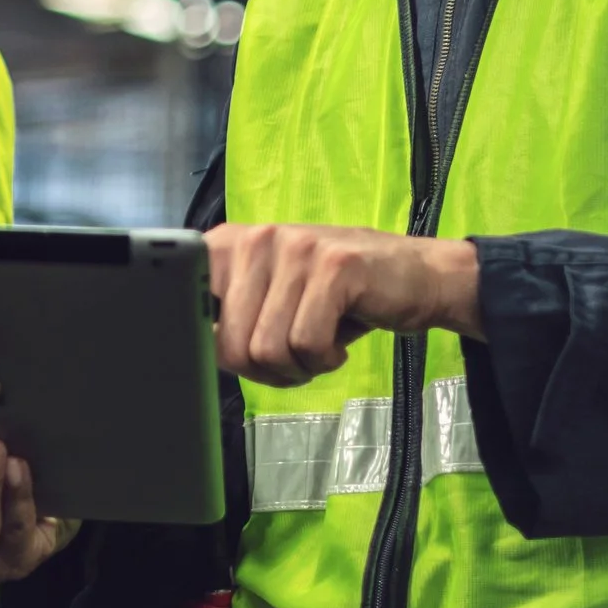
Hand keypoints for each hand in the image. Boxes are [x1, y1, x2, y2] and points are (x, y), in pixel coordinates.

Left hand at [205, 223, 479, 386]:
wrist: (419, 277)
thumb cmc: (339, 297)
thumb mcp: (275, 298)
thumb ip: (233, 316)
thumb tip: (192, 353)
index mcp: (232, 243)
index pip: (188, 301)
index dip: (206, 343)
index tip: (233, 353)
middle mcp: (258, 237)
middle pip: (230, 343)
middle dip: (263, 370)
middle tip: (294, 359)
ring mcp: (297, 248)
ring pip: (268, 348)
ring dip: (296, 368)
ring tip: (318, 349)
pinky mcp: (336, 267)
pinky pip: (307, 343)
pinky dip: (324, 361)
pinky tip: (339, 345)